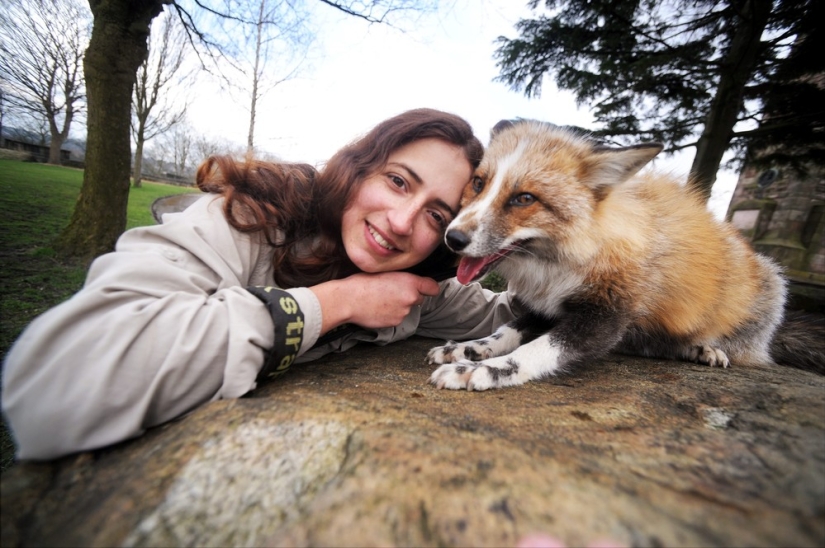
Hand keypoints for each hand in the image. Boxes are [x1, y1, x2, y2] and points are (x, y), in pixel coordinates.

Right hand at [311, 272, 439, 333]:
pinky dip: (391, 314)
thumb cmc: (363, 282)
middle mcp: (410, 298)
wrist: (349, 300)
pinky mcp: (395, 322)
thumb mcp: (386, 272)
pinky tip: (379, 309)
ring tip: (381, 300)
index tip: (426, 288)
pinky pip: (398, 317)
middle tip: (392, 292)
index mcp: (409, 282)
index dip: (429, 288)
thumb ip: (403, 278)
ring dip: (399, 306)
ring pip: (407, 308)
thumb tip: (410, 282)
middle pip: (418, 298)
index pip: (433, 288)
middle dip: (410, 296)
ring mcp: (403, 312)